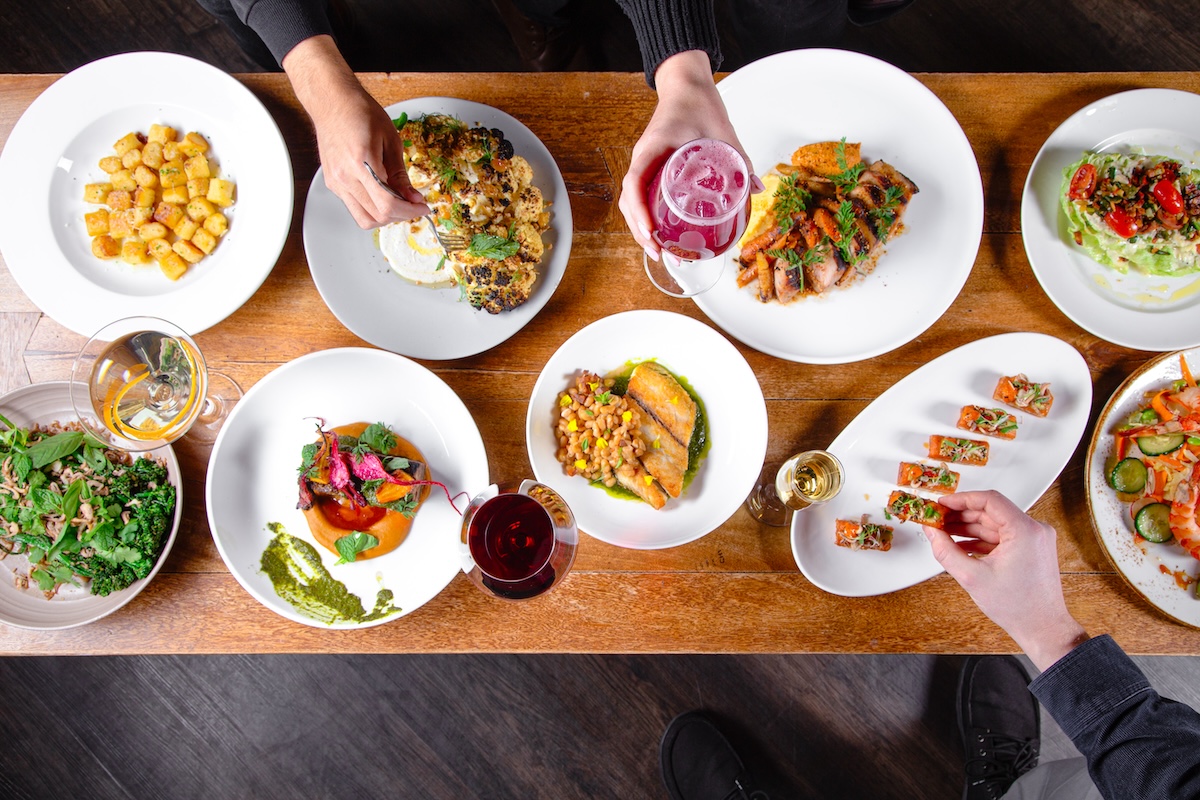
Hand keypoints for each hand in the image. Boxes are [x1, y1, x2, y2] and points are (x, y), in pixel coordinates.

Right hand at [283, 36, 429, 228]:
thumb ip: (401, 174)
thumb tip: (413, 198)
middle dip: (402, 215)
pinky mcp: (333, 184)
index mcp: (361, 162)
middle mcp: (345, 176)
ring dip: (386, 217)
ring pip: (364, 219)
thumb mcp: (390, 140)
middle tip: (414, 204)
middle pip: (377, 216)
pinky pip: (355, 209)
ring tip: (398, 203)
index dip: (410, 210)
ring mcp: (336, 182)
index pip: (388, 203)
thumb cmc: (361, 113)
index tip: (422, 207)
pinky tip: (382, 196)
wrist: (333, 103)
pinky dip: (372, 210)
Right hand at [618, 50, 760, 262]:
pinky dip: (647, 218)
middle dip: (641, 232)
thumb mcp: (723, 132)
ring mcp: (644, 165)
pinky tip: (662, 235)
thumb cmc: (700, 104)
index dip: (639, 211)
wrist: (686, 87)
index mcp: (653, 148)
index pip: (635, 182)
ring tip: (661, 252)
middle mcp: (643, 158)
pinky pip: (641, 197)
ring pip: (632, 203)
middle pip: (630, 202)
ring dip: (642, 230)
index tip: (651, 231)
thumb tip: (756, 190)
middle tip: (661, 253)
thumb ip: (739, 160)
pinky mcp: (650, 169)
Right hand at [923, 490, 1088, 670]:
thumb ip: (945, 550)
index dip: (961, 499)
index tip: (943, 503)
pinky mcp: (1031, 548)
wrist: (1042, 627)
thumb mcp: (972, 577)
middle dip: (961, 514)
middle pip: (991, 511)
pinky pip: (1001, 536)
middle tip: (938, 518)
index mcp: (1025, 531)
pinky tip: (961, 544)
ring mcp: (1034, 539)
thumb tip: (931, 532)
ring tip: (945, 531)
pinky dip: (981, 538)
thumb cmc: (1019, 607)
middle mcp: (1035, 530)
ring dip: (969, 527)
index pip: (989, 500)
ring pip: (995, 523)